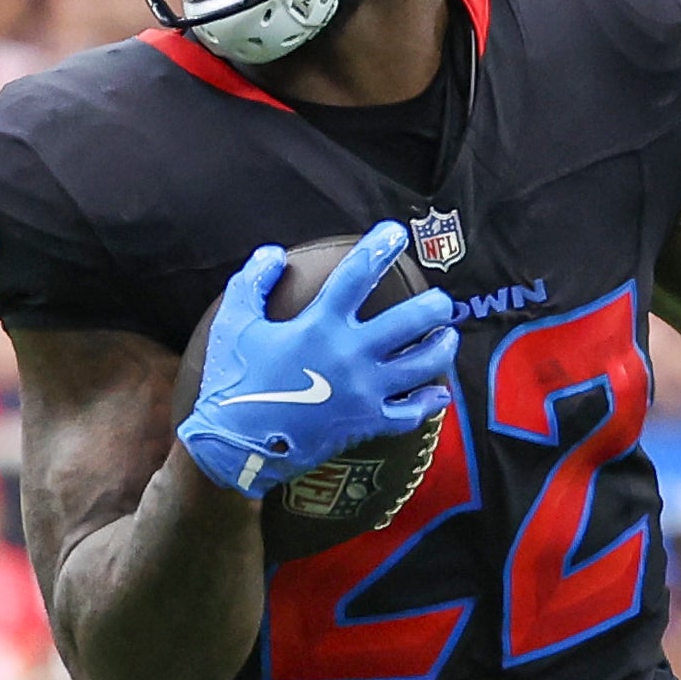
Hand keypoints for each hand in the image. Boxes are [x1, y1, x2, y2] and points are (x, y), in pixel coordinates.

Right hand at [176, 228, 458, 499]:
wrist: (235, 446)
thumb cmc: (233, 382)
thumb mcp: (232, 324)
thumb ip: (252, 282)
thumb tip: (273, 253)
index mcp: (320, 325)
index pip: (359, 273)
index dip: (380, 247)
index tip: (396, 233)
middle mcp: (350, 355)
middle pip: (412, 320)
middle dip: (435, 305)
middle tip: (441, 301)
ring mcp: (364, 390)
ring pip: (424, 364)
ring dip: (443, 346)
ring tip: (447, 336)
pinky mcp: (367, 423)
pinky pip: (412, 412)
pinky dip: (430, 402)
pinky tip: (438, 392)